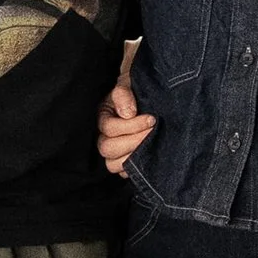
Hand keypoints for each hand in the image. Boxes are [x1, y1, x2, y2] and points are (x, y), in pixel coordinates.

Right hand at [99, 44, 153, 175]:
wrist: (148, 95)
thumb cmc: (137, 89)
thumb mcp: (129, 84)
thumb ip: (124, 94)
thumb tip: (127, 113)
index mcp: (103, 116)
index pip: (109, 129)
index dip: (131, 126)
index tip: (152, 119)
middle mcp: (104, 135)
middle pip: (107, 149)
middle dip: (133, 142)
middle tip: (153, 132)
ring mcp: (114, 150)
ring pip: (112, 164)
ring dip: (133, 157)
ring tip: (151, 145)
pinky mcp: (124, 160)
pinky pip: (123, 173)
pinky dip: (134, 168)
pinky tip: (148, 157)